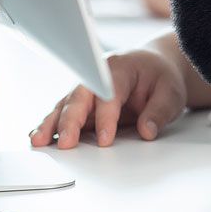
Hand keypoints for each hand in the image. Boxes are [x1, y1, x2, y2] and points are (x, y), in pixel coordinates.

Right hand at [29, 49, 186, 147]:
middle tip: (67, 144)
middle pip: (78, 97)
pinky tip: (40, 138)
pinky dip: (50, 126)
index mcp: (118, 68)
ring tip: (40, 141)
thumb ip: (159, 112)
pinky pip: (62, 114)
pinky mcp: (80, 103)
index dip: (106, 117)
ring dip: (52, 124)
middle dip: (70, 120)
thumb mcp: (171, 93)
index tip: (106, 140)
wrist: (152, 68)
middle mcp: (95, 77)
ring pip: (64, 106)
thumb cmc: (159, 78)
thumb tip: (147, 131)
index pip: (109, 93)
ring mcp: (85, 90)